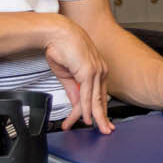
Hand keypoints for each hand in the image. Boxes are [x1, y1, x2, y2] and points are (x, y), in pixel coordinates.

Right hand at [43, 17, 111, 132]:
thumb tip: (77, 103)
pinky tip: (86, 118)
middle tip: (106, 130)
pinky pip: (88, 95)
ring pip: (97, 100)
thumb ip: (74, 90)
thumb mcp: (67, 74)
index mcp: (98, 70)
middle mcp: (100, 71)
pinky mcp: (88, 72)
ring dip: (97, 117)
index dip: (97, 109)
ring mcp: (96, 72)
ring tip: (98, 129)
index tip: (94, 120)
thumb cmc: (61, 47)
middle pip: (102, 99)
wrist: (56, 32)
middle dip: (103, 117)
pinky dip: (87, 109)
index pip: (98, 94)